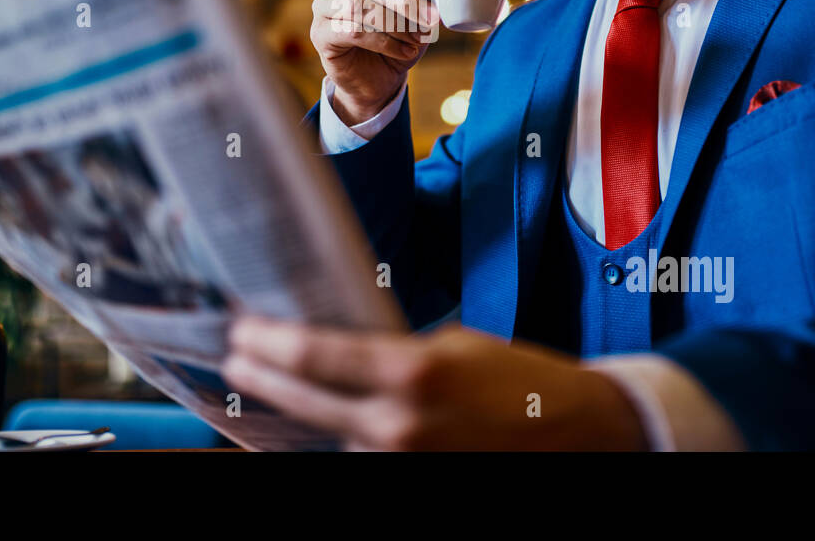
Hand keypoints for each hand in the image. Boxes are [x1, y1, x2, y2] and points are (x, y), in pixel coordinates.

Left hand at [221, 316, 649, 450]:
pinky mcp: (412, 484)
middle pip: (303, 402)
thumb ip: (396, 350)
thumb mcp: (456, 345)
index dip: (269, 342)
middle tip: (235, 359)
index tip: (243, 330)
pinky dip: (331, 441)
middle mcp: (398, 425)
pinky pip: (355, 460)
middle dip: (261, 378)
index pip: (316, 355)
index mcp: (413, 373)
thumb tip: (348, 347)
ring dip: (294, 414)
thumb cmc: (523, 381)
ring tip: (265, 389)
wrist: (578, 434)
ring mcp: (402, 464)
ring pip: (325, 439)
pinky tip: (310, 426)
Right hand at [309, 0, 438, 124]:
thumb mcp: (416, 19)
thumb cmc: (397, 42)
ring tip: (417, 40)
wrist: (376, 80)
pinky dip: (384, 43)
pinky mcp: (319, 32)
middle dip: (407, 2)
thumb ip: (424, 1)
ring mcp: (325, 5)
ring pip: (362, 7)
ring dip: (397, 25)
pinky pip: (353, 31)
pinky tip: (404, 52)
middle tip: (430, 19)